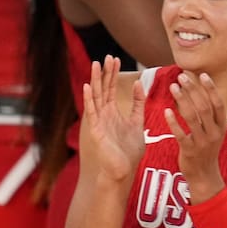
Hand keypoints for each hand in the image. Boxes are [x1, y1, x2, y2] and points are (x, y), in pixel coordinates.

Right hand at [82, 56, 145, 182]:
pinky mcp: (96, 131)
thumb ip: (138, 104)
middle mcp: (103, 115)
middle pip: (103, 89)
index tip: (116, 59)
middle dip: (105, 73)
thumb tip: (139, 84)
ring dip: (96, 81)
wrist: (123, 171)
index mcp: (112, 113)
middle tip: (107, 56)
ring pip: (96, 97)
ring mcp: (98, 122)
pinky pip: (92, 113)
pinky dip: (89, 99)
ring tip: (96, 65)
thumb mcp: (137, 122)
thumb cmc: (128, 151)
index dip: (113, 74)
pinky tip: (88, 87)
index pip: (111, 89)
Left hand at [164, 71, 226, 199]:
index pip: (218, 103)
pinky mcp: (190, 151)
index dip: (210, 88)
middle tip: (182, 76)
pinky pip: (180, 134)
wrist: (205, 176)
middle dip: (193, 90)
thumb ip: (208, 116)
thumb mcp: (213, 132)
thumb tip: (200, 92)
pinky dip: (173, 122)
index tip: (202, 74)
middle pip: (204, 106)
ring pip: (192, 117)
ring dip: (182, 100)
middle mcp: (214, 133)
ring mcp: (203, 142)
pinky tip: (166, 111)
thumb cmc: (206, 150)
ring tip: (172, 87)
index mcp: (222, 126)